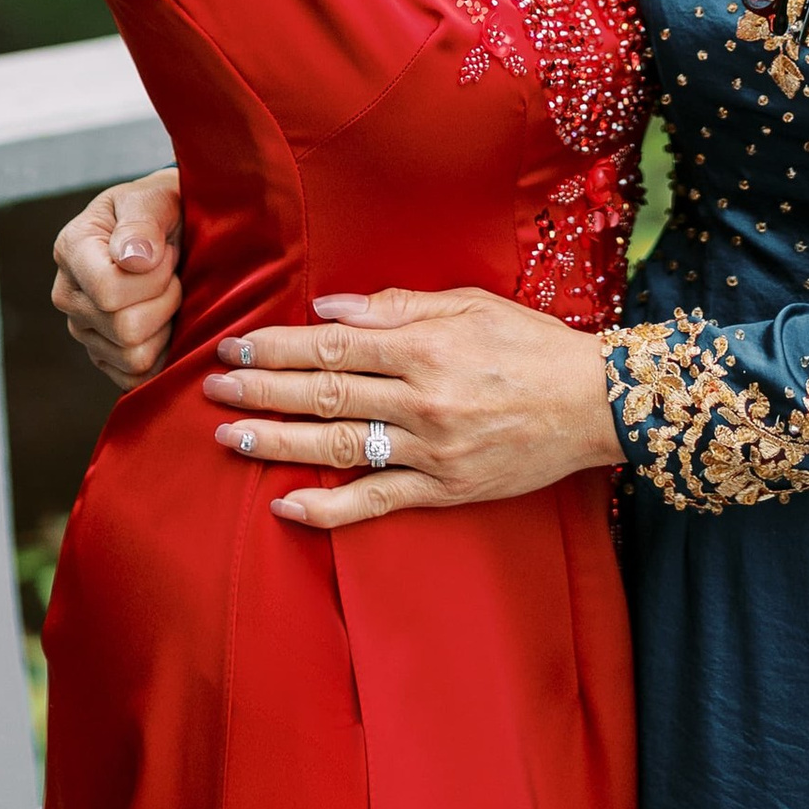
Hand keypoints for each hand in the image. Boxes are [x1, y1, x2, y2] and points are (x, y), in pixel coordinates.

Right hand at [52, 171, 183, 387]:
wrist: (169, 225)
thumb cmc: (160, 208)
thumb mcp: (155, 197)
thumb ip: (142, 222)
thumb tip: (133, 259)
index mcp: (71, 249)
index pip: (108, 291)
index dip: (153, 277)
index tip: (165, 252)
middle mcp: (67, 294)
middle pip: (124, 328)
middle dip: (165, 298)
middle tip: (171, 272)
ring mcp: (82, 329)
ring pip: (134, 356)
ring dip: (165, 324)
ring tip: (166, 292)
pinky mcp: (101, 356)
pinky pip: (136, 377)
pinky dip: (161, 353)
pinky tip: (164, 321)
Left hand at [200, 287, 621, 527]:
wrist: (595, 403)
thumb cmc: (531, 344)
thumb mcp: (468, 303)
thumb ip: (395, 306)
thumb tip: (329, 311)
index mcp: (425, 346)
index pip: (333, 346)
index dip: (278, 346)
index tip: (237, 344)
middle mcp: (422, 399)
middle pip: (325, 393)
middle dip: (262, 388)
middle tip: (213, 387)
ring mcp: (432, 449)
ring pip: (340, 445)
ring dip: (278, 440)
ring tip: (230, 437)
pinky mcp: (445, 489)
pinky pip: (377, 500)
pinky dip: (329, 506)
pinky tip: (286, 504)